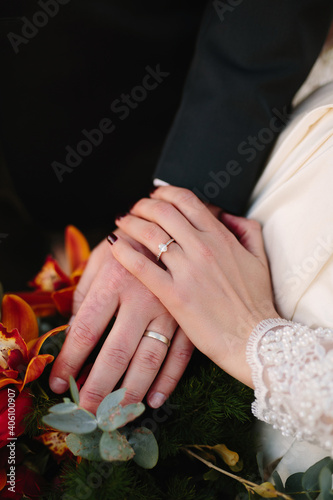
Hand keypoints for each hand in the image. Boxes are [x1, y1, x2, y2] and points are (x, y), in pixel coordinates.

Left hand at [49, 227, 193, 412]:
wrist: (179, 226)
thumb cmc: (132, 242)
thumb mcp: (102, 255)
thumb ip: (85, 290)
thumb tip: (71, 328)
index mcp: (114, 280)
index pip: (85, 330)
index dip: (69, 361)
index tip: (59, 383)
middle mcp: (141, 297)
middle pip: (115, 352)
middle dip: (97, 387)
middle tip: (86, 410)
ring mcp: (169, 308)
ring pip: (148, 359)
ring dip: (130, 392)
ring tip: (116, 414)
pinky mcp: (190, 316)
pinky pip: (180, 354)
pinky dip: (168, 380)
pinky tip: (153, 399)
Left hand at [110, 186, 279, 386]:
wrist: (254, 339)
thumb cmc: (256, 302)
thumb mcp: (260, 259)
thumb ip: (247, 230)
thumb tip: (228, 215)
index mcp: (221, 237)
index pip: (186, 201)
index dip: (165, 193)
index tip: (155, 196)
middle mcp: (202, 248)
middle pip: (163, 212)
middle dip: (143, 205)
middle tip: (134, 209)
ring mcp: (187, 270)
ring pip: (149, 234)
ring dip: (131, 223)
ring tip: (121, 223)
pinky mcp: (174, 295)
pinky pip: (141, 266)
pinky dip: (124, 252)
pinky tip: (115, 246)